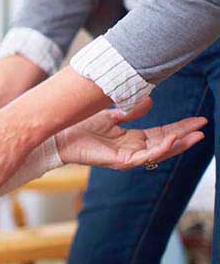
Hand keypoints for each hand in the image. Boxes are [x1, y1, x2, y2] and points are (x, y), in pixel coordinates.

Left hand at [57, 98, 206, 168]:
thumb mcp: (111, 114)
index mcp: (131, 138)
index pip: (161, 133)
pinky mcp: (120, 162)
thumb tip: (151, 101)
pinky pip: (145, 156)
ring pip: (159, 152)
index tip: (197, 120)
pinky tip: (172, 140)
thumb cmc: (79, 125)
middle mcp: (132, 149)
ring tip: (196, 135)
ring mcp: (127, 157)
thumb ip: (130, 111)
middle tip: (203, 126)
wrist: (60, 134)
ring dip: (179, 144)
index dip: (179, 127)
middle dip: (185, 135)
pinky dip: (160, 149)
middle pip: (165, 142)